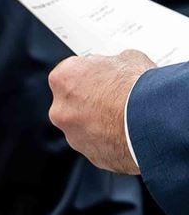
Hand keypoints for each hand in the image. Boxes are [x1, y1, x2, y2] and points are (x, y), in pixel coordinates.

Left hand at [47, 50, 152, 174]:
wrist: (154, 120)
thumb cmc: (139, 87)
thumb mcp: (129, 59)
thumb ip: (113, 64)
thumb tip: (118, 67)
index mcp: (63, 79)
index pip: (72, 74)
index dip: (92, 75)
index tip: (105, 78)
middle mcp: (60, 109)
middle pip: (75, 103)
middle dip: (94, 101)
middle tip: (118, 99)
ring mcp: (73, 136)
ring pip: (86, 128)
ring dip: (102, 123)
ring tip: (128, 117)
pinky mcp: (91, 155)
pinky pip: (101, 146)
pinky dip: (113, 141)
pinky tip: (131, 133)